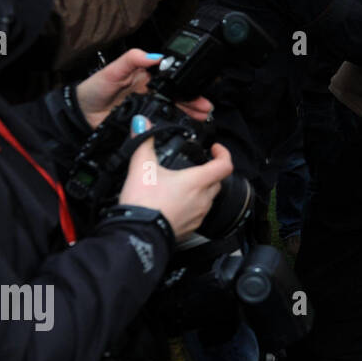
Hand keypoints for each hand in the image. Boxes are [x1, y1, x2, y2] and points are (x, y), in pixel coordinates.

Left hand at [75, 48, 211, 128]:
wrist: (79, 115)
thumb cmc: (93, 89)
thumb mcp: (112, 70)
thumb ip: (132, 60)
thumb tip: (155, 56)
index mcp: (146, 78)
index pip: (170, 79)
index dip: (185, 83)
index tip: (198, 87)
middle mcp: (150, 93)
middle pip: (177, 97)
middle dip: (193, 101)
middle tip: (205, 107)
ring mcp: (148, 110)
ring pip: (173, 111)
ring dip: (189, 113)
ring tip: (202, 116)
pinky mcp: (144, 124)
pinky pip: (161, 125)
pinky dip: (174, 126)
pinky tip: (185, 127)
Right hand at [117, 121, 232, 240]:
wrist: (137, 236)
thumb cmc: (143, 204)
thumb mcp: (141, 167)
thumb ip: (143, 142)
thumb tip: (141, 123)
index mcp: (197, 182)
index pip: (224, 165)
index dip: (223, 153)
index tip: (215, 149)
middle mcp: (203, 199)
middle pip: (217, 182)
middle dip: (210, 172)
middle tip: (196, 166)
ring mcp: (198, 216)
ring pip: (208, 199)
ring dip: (200, 190)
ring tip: (181, 185)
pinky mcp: (190, 229)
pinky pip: (197, 215)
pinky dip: (191, 207)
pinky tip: (174, 204)